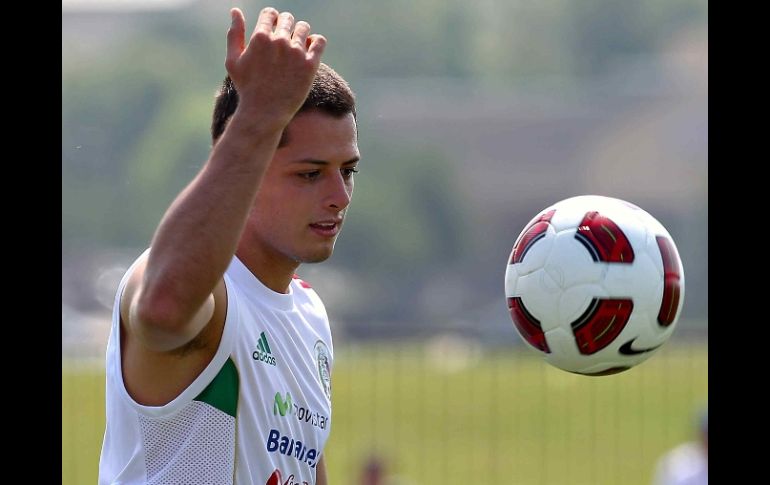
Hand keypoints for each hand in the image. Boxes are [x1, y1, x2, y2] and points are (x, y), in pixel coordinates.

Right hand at [225, 7, 326, 129]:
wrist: (265, 113)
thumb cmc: (247, 88)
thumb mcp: (233, 61)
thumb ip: (234, 33)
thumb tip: (235, 10)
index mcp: (260, 37)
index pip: (271, 13)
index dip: (271, 20)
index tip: (272, 32)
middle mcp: (279, 42)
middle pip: (288, 19)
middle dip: (285, 27)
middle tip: (283, 43)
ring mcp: (296, 53)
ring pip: (304, 27)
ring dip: (299, 33)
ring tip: (295, 47)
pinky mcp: (310, 64)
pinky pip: (319, 41)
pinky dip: (315, 42)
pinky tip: (309, 50)